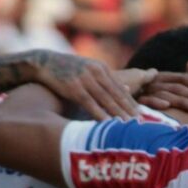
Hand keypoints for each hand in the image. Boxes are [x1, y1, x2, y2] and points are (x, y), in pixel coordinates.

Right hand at [26, 50, 151, 120]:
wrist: (44, 62)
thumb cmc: (68, 70)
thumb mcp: (89, 71)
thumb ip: (106, 81)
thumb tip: (128, 89)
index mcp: (102, 68)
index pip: (121, 89)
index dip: (132, 103)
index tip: (144, 115)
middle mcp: (97, 72)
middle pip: (117, 94)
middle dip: (130, 110)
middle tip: (143, 123)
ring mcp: (85, 79)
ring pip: (107, 99)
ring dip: (119, 113)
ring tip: (129, 126)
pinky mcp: (74, 87)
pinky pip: (90, 104)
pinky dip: (100, 114)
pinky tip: (108, 123)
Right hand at [137, 58, 187, 112]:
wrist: (125, 104)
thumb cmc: (157, 98)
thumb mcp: (175, 88)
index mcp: (165, 77)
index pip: (184, 78)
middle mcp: (155, 82)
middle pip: (178, 87)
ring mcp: (145, 91)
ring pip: (167, 95)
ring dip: (182, 101)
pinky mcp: (136, 101)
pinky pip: (147, 101)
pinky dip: (156, 102)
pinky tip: (167, 106)